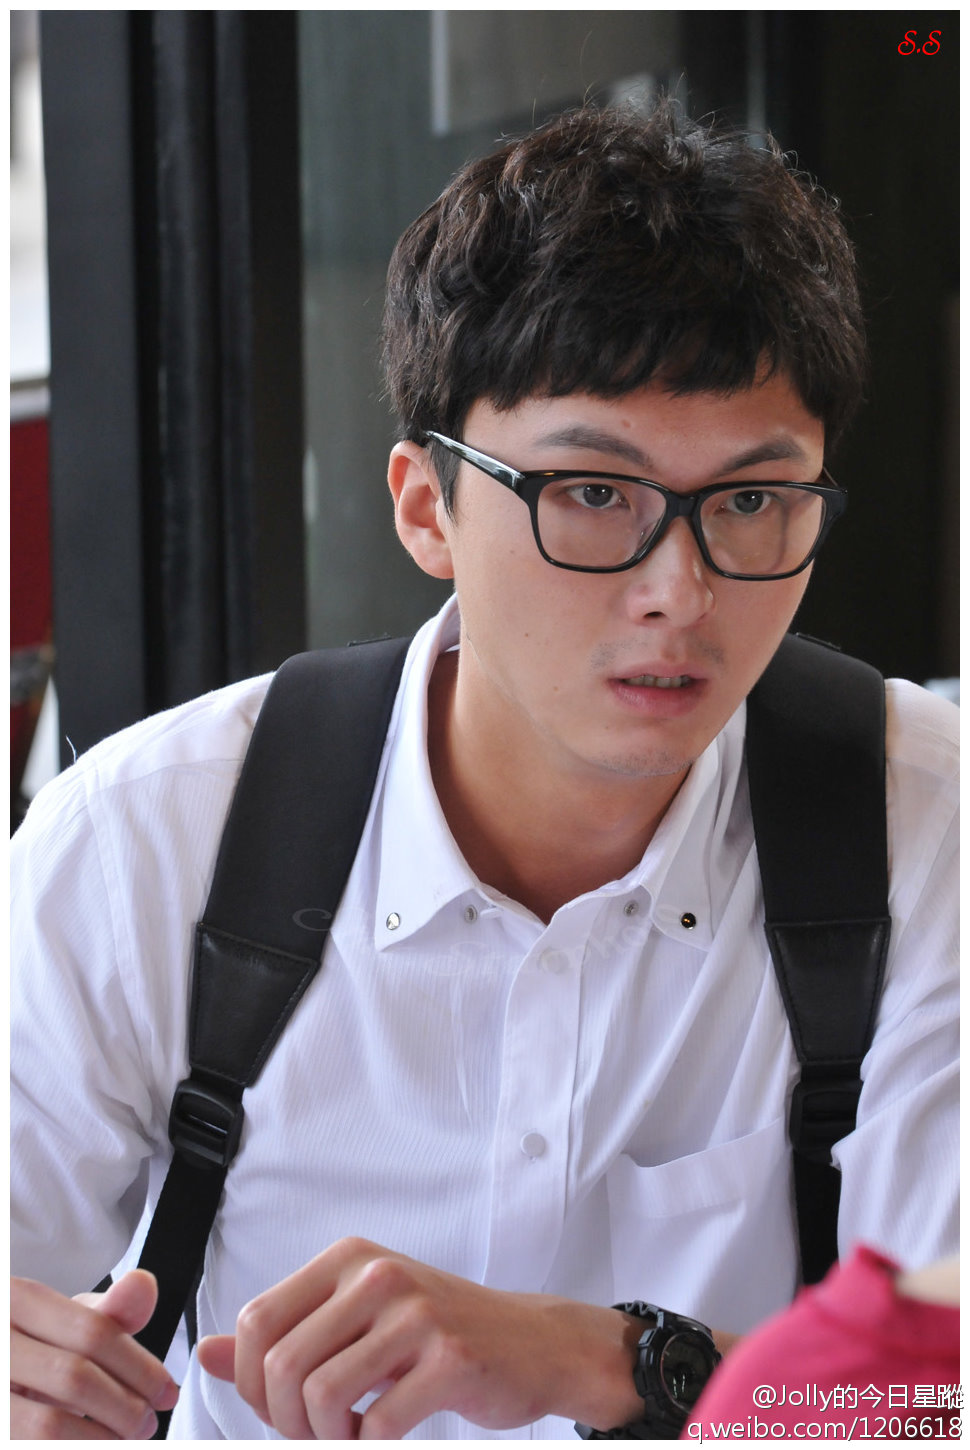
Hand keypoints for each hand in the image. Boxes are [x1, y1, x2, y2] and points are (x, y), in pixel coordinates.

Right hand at [11, 1270, 179, 1438]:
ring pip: (50, 1424)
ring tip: (128, 1439)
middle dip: (126, 1406)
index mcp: (15, 1299)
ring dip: (104, 1437)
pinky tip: (98, 1444)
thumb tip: (144, 1283)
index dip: (140, 1366)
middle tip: (150, 1424)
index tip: (168, 1392)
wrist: (5, 1377)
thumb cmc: (39, 1350)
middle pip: (75, 1377)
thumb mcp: (70, 1322)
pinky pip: (33, 1444)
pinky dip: (78, 1446)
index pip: (92, 1331)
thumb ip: (111, 1310)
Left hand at [197, 1236, 643, 1438]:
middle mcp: (377, 1274)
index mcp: (347, 1258)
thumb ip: (285, 1336)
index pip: (258, 1320)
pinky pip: (377, 1423)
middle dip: (286, 1423)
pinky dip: (368, 1448)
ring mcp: (415, 1313)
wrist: (533, 1343)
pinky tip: (383, 1438)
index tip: (279, 1410)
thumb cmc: (438, 1334)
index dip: (254, 1382)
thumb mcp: (357, 1321)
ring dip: (327, 1442)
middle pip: (284, 1366)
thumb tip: (207, 1354)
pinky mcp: (448, 1356)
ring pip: (322, 1397)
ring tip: (349, 1440)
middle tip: (315, 1437)